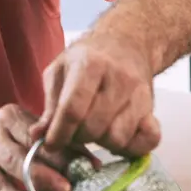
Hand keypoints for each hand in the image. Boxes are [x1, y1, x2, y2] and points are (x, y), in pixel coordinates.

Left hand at [30, 34, 160, 157]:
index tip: (50, 144)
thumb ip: (50, 105)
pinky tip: (117, 137)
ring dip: (101, 143)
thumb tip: (37, 136)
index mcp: (90, 65)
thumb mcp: (60, 71)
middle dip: (77, 137)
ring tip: (94, 130)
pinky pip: (148, 141)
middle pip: (94, 127)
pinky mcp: (153, 108)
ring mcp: (140, 94)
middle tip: (73, 132)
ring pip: (118, 138)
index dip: (59, 133)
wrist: (126, 42)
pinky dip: (132, 147)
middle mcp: (119, 79)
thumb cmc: (88, 58)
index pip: (73, 110)